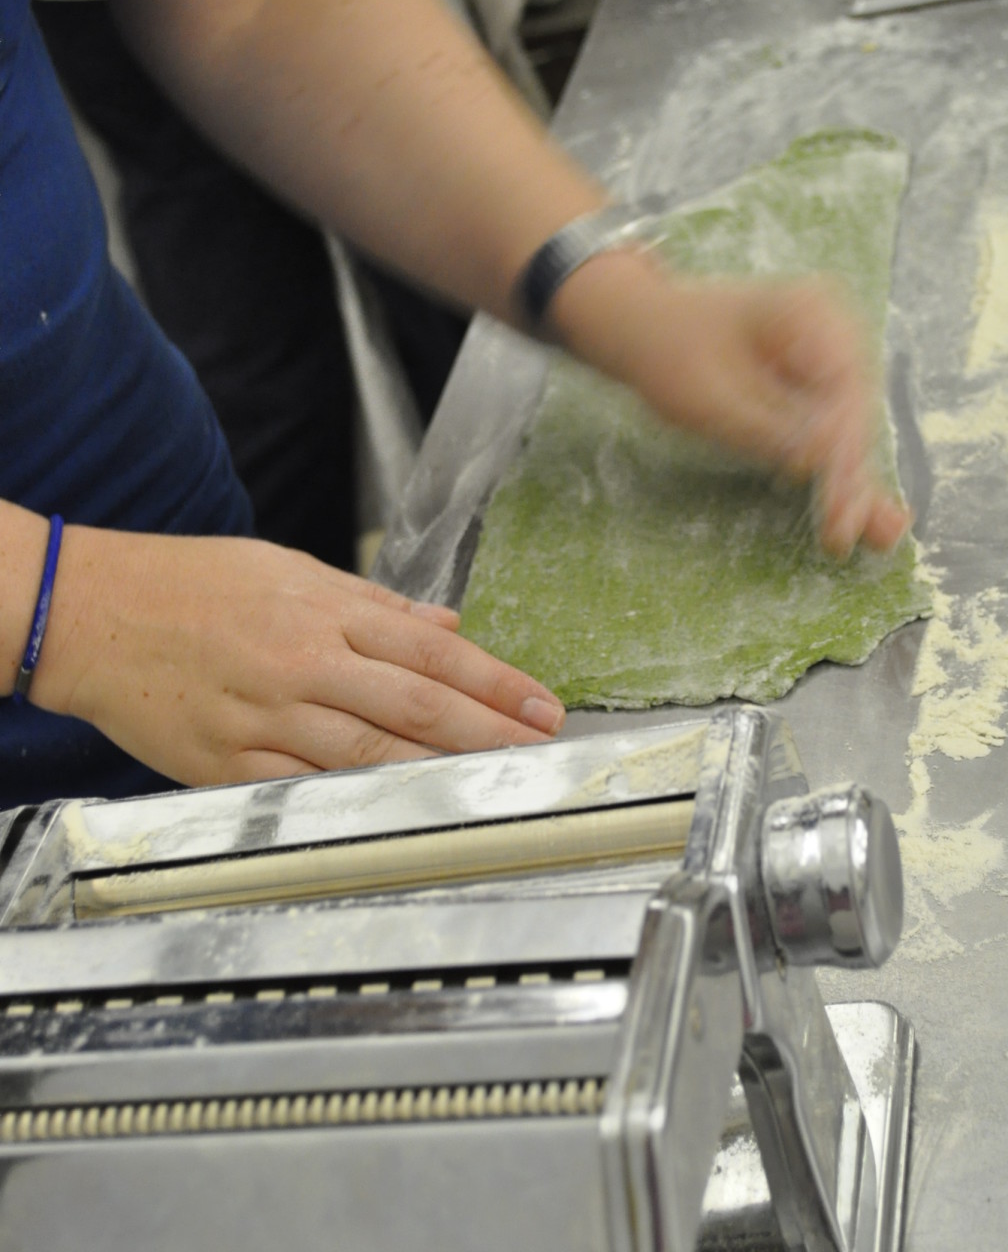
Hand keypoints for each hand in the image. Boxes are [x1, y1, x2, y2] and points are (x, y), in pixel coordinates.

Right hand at [30, 527, 564, 786]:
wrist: (90, 611)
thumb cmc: (194, 584)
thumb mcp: (292, 569)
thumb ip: (376, 603)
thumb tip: (446, 626)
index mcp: (327, 611)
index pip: (434, 652)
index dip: (496, 682)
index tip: (541, 705)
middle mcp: (305, 662)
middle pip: (417, 706)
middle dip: (490, 732)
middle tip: (540, 750)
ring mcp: (267, 716)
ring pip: (371, 754)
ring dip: (441, 774)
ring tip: (493, 786)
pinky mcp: (229, 763)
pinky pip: (306, 788)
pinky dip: (359, 802)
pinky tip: (404, 814)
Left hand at [553, 258, 910, 556]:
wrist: (643, 328)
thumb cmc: (667, 351)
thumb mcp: (708, 397)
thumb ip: (767, 429)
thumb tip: (824, 460)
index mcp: (808, 312)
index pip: (843, 388)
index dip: (842, 447)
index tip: (833, 496)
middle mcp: (833, 330)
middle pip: (855, 413)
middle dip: (850, 477)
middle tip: (841, 533)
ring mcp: (829, 360)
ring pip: (850, 433)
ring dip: (852, 486)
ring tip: (858, 535)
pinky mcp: (818, 391)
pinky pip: (834, 438)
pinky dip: (841, 477)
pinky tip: (871, 519)